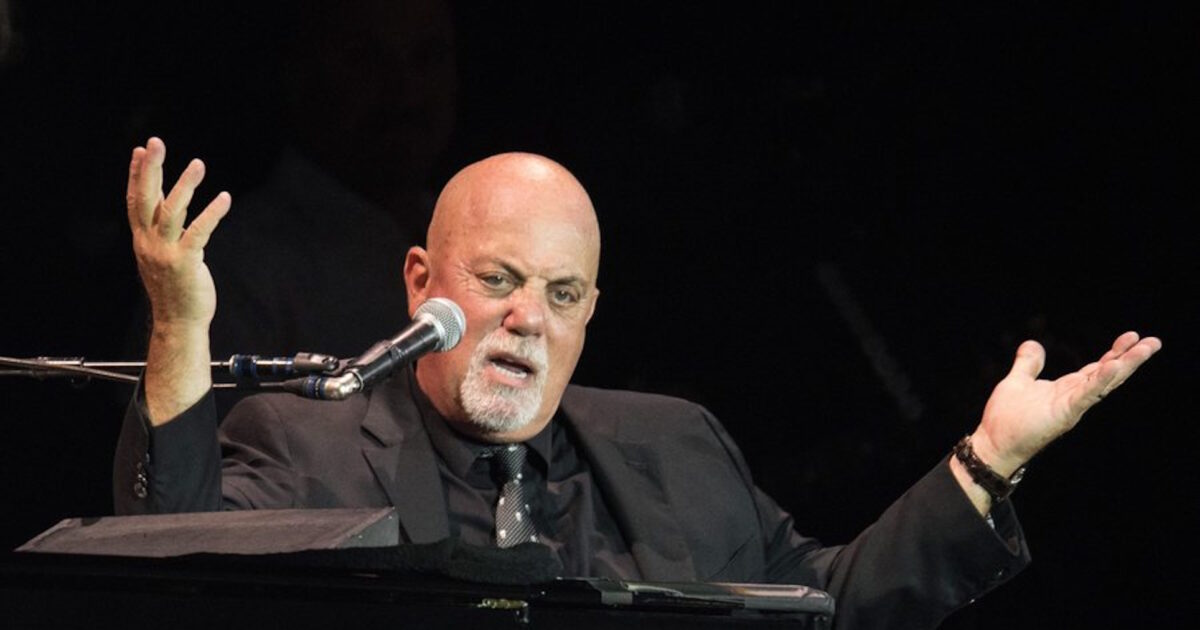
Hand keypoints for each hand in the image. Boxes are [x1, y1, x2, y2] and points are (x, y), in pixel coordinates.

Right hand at [126, 137, 229, 327]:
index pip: (135, 201)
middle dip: (150, 169)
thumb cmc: (175, 289)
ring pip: (172, 211)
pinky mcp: (185, 262)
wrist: (179, 322)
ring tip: (198, 164)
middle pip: (145, 199)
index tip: (141, 150)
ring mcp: (165, 253)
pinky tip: (225, 198)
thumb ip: (164, 232)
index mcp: (142, 240)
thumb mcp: (162, 256)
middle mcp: (149, 243)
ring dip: (185, 185)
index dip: (137, 175)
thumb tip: (171, 208)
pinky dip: (212, 213)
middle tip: (155, 142)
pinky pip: (199, 231)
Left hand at [970, 331, 1162, 475]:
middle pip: (1109, 374)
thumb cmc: (1007, 418)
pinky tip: (1114, 366)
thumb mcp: (1018, 381)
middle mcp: (1075, 397)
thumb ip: (1028, 364)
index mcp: (1067, 388)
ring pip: (1105, 382)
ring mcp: (1073, 406)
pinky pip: (1087, 395)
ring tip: (1145, 349)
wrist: (994, 443)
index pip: (1097, 368)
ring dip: (1125, 365)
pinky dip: (1101, 380)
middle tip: (1154, 341)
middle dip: (1131, 358)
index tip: (1131, 336)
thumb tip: (1033, 344)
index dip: (1115, 353)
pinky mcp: (1065, 413)